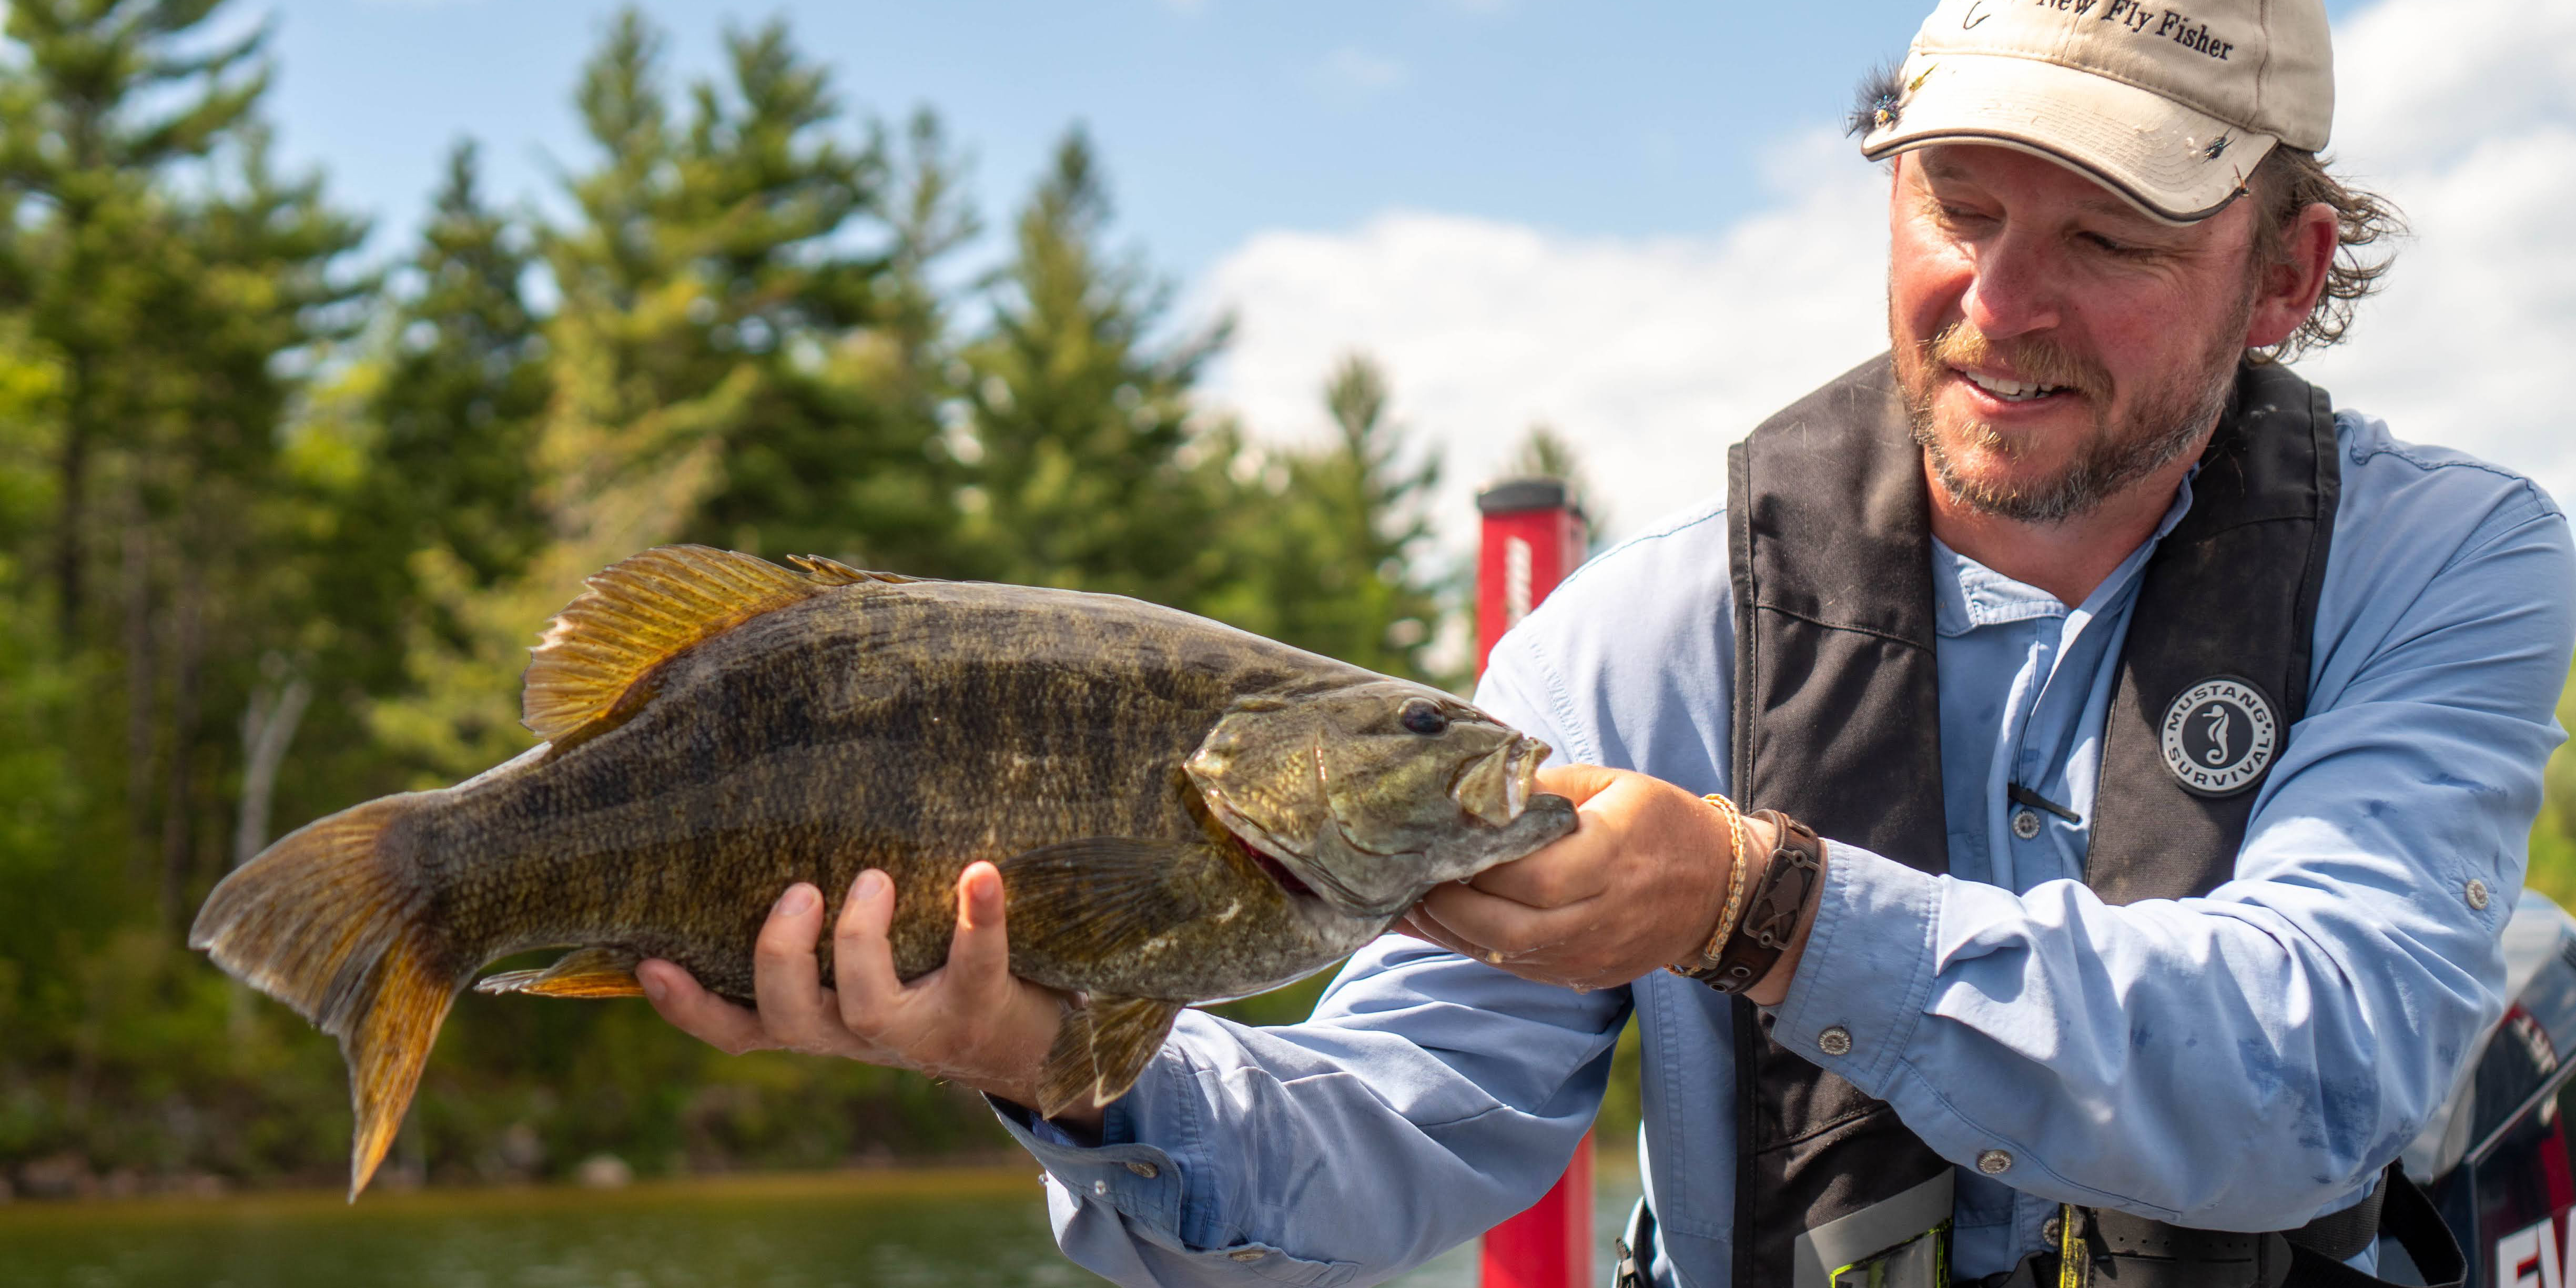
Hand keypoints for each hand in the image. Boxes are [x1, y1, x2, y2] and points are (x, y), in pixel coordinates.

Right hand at [636, 862, 1100, 1131]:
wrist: (1027, 1042)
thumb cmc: (926, 982)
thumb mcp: (861, 972)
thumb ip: (813, 938)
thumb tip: (765, 845)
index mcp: (818, 1021)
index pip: (735, 1028)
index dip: (687, 1006)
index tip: (648, 961)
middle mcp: (856, 1033)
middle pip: (788, 1017)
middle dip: (780, 954)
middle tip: (800, 890)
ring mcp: (919, 1028)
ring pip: (866, 1006)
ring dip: (860, 938)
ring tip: (874, 877)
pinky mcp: (982, 1007)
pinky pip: (977, 962)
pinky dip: (978, 916)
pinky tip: (981, 872)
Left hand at [1398, 765, 1786, 995]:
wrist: (1719, 892)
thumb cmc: (1658, 823)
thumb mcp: (1610, 783)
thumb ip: (1541, 787)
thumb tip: (1471, 784)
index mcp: (1611, 857)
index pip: (1531, 876)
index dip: (1474, 868)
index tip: (1431, 844)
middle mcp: (1601, 915)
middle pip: (1506, 926)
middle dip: (1446, 905)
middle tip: (1402, 876)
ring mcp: (1591, 954)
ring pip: (1504, 954)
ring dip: (1448, 931)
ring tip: (1406, 901)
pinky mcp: (1582, 975)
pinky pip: (1515, 967)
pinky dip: (1471, 946)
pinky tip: (1439, 923)